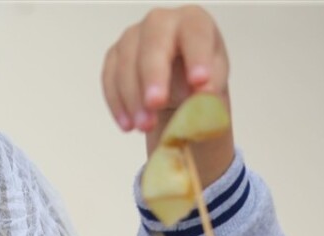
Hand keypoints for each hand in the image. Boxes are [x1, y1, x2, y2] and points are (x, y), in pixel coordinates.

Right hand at [102, 4, 233, 185]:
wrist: (177, 81)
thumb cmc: (196, 75)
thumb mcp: (214, 80)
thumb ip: (210, 87)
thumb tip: (203, 96)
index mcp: (192, 20)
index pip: (195, 34)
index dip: (197, 57)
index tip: (200, 82)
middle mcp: (160, 21)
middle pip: (153, 45)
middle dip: (153, 77)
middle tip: (156, 104)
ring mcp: (132, 37)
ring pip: (126, 65)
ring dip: (133, 99)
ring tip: (145, 126)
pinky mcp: (114, 56)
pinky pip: (110, 80)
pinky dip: (118, 105)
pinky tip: (128, 125)